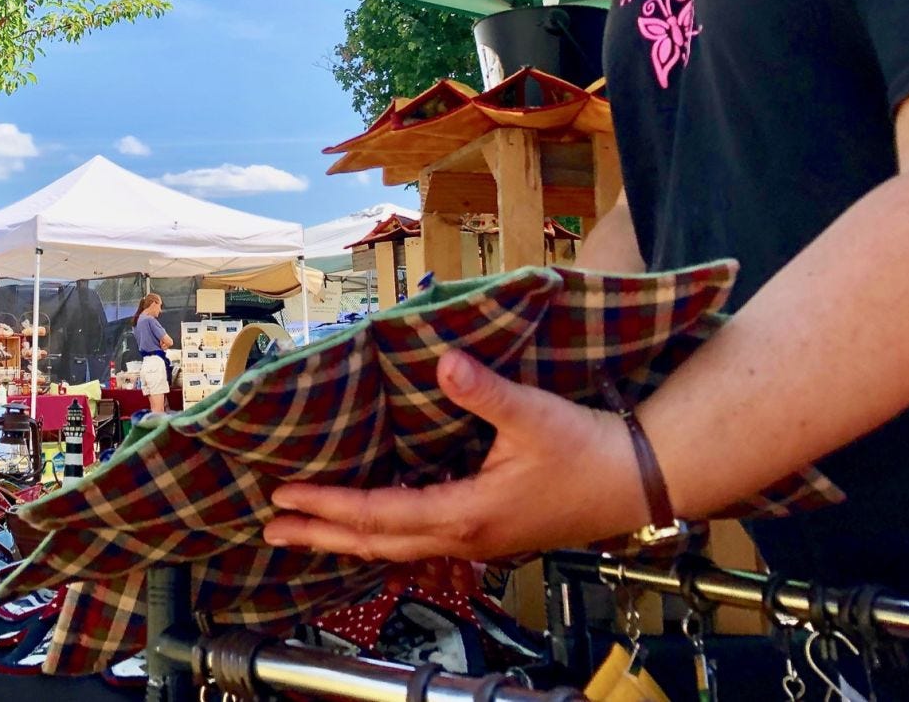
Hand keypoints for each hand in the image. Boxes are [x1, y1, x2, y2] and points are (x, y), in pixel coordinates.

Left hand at [263, 349, 647, 561]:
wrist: (638, 479)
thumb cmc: (587, 449)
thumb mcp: (532, 413)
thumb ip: (483, 389)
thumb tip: (442, 361)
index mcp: (466, 513)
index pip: (379, 515)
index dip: (328, 507)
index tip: (285, 496)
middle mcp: (463, 536)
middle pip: (376, 544)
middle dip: (320, 535)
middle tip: (270, 527)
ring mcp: (475, 540)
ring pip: (395, 546)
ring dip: (347, 538)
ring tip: (307, 531)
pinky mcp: (488, 532)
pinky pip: (419, 540)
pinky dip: (382, 533)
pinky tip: (373, 523)